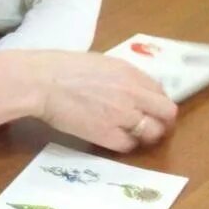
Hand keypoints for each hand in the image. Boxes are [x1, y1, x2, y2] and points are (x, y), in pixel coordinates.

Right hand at [21, 50, 177, 152]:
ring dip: (145, 135)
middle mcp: (133, 93)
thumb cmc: (61, 68)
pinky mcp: (107, 135)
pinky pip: (128, 145)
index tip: (150, 109)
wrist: (40, 82)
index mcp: (130, 72)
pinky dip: (124, 144)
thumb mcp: (100, 63)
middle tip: (152, 126)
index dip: (157, 103)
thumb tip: (132, 88)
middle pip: (167, 113)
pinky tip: (112, 139)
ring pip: (152, 132)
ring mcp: (122, 115)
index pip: (161, 92)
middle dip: (162, 121)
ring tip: (131, 135)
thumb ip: (121, 76)